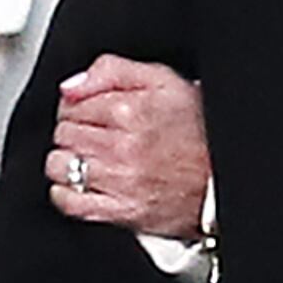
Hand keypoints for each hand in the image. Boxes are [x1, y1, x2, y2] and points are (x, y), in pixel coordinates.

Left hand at [47, 55, 211, 241]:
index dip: (76, 107)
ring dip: (67, 161)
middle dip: (73, 132)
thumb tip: (70, 86)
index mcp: (129, 111)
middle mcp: (121, 147)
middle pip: (63, 133)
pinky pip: (69, 202)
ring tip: (89, 159)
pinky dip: (67, 192)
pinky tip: (82, 184)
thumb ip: (112, 71)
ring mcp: (119, 181)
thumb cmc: (197, 129)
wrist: (223, 177)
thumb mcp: (163, 81)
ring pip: (59, 166)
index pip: (70, 104)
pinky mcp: (120, 211)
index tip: (90, 113)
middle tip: (94, 135)